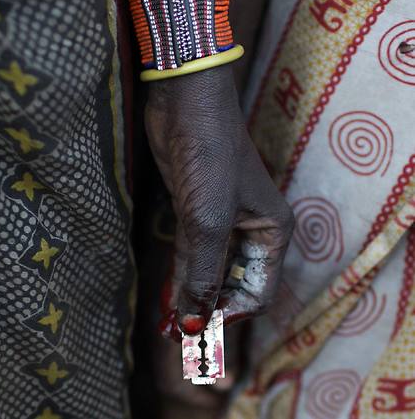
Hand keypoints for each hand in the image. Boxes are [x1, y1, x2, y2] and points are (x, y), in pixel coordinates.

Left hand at [145, 64, 294, 338]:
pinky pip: (192, 252)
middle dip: (208, 308)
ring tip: (168, 324)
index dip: (230, 314)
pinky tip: (167, 293)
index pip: (257, 291)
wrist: (186, 105)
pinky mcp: (196, 211)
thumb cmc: (211, 156)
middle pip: (232, 283)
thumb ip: (203, 273)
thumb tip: (195, 324)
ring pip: (209, 269)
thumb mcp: (210, 220)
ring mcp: (222, 221)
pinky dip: (181, 273)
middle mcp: (251, 231)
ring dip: (191, 294)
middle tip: (177, 333)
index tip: (199, 329)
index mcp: (271, 233)